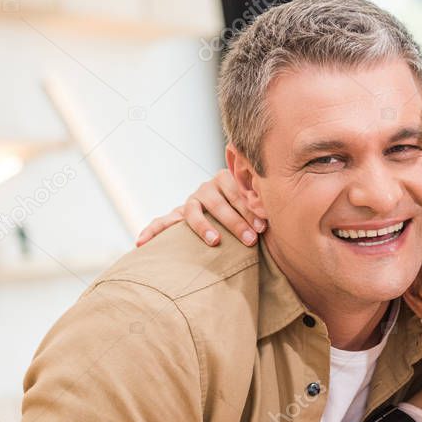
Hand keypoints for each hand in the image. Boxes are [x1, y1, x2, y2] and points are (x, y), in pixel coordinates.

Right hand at [135, 169, 265, 246]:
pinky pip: (163, 221)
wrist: (230, 210)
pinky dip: (153, 230)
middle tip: (250, 239)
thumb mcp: (259, 206)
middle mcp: (208, 187)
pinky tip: (141, 242)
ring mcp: (192, 200)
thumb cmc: (251, 213)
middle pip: (219, 202)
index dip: (251, 209)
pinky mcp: (178, 214)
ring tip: (214, 241)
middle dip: (235, 222)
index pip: (239, 192)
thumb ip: (264, 206)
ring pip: (194, 211)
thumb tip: (280, 216)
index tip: (263, 226)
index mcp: (229, 179)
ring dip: (204, 227)